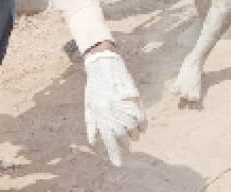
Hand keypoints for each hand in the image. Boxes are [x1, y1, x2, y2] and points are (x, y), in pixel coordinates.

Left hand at [83, 49, 145, 165]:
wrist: (103, 65)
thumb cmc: (94, 87)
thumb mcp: (89, 106)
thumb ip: (91, 125)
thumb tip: (93, 143)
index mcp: (99, 114)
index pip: (108, 139)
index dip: (113, 153)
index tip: (118, 164)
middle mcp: (111, 111)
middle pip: (122, 135)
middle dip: (125, 144)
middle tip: (126, 147)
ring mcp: (123, 105)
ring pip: (133, 127)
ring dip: (134, 134)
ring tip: (133, 136)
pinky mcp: (133, 97)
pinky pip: (140, 117)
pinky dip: (142, 124)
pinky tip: (140, 128)